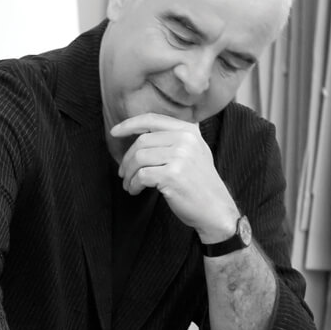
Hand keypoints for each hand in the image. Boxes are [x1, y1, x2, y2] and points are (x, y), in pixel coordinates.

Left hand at [110, 113, 238, 241]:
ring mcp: (180, 157)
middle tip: (123, 172)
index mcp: (189, 131)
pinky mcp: (172, 175)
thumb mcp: (195, 152)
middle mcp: (185, 140)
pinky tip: (135, 191)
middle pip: (142, 141)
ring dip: (129, 174)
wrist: (215, 210)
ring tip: (129, 184)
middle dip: (127, 158)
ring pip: (139, 158)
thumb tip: (141, 132)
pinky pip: (141, 175)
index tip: (114, 132)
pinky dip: (133, 184)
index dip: (129, 124)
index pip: (152, 119)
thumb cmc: (200, 184)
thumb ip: (175, 138)